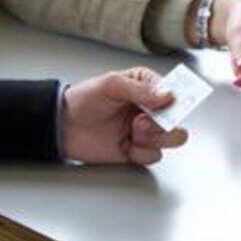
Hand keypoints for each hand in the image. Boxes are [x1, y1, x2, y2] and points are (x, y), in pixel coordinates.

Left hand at [61, 67, 190, 165]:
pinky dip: (142, 152)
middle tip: (142, 121)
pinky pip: (154, 155)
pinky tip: (125, 145)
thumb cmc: (84, 100)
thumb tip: (167, 96)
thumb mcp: (111, 84)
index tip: (168, 104)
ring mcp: (145, 131)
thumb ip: (141, 90)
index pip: (174, 91)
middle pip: (177, 118)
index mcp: (146, 87)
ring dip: (156, 138)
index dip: (175, 99)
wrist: (63, 126)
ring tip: (134, 133)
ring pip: (172, 138)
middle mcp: (150, 109)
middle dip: (165, 122)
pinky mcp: (137, 150)